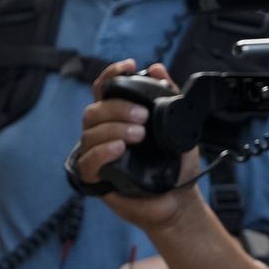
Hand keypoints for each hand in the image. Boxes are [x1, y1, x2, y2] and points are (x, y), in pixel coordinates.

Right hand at [75, 59, 206, 231]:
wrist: (179, 202)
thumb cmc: (175, 167)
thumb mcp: (179, 127)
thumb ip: (168, 97)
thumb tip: (157, 69)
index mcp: (120, 119)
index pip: (106, 91)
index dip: (112, 75)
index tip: (128, 67)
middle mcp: (104, 134)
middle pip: (95, 110)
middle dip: (118, 108)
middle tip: (143, 116)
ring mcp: (98, 155)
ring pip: (90, 132)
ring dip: (114, 129)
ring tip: (138, 136)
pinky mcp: (95, 178)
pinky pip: (88, 160)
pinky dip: (103, 151)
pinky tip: (119, 149)